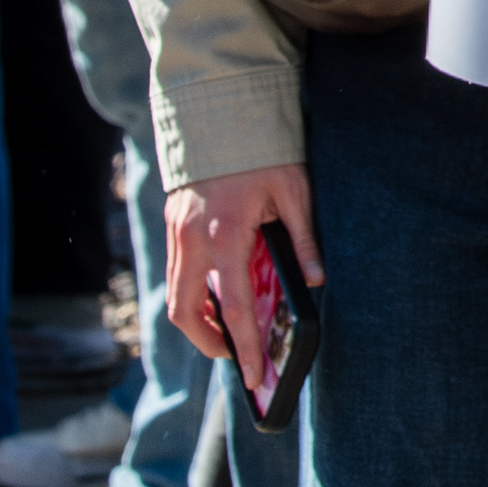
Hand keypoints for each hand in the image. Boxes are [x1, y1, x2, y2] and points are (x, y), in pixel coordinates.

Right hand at [163, 162, 320, 376]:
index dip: (245, 346)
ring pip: (175, 294)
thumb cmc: (262, 151)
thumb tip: (315, 279)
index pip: (233, 308)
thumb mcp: (293, 191)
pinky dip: (192, 292)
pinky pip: (175, 271)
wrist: (221, 111)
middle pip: (185, 312)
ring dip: (197, 318)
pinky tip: (217, 293)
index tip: (254, 375)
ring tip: (229, 329)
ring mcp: (177, 233)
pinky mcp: (172, 223)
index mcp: (225, 236)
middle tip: (236, 355)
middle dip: (208, 341)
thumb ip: (302, 238)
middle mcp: (192, 240)